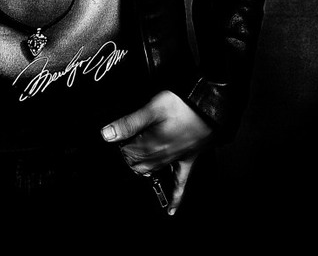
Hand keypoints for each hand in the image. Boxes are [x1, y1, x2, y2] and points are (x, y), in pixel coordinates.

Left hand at [100, 89, 213, 213]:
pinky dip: (175, 198)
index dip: (121, 144)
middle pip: (136, 163)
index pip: (126, 153)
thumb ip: (129, 123)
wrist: (210, 107)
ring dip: (141, 168)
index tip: (121, 136)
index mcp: (151, 145)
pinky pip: (180, 184)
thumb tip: (107, 134)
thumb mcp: (153, 108)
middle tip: (127, 142)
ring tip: (136, 159)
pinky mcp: (188, 161)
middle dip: (128, 155)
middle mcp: (161, 157)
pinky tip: (171, 210)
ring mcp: (174, 161)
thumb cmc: (183, 106)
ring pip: (151, 172)